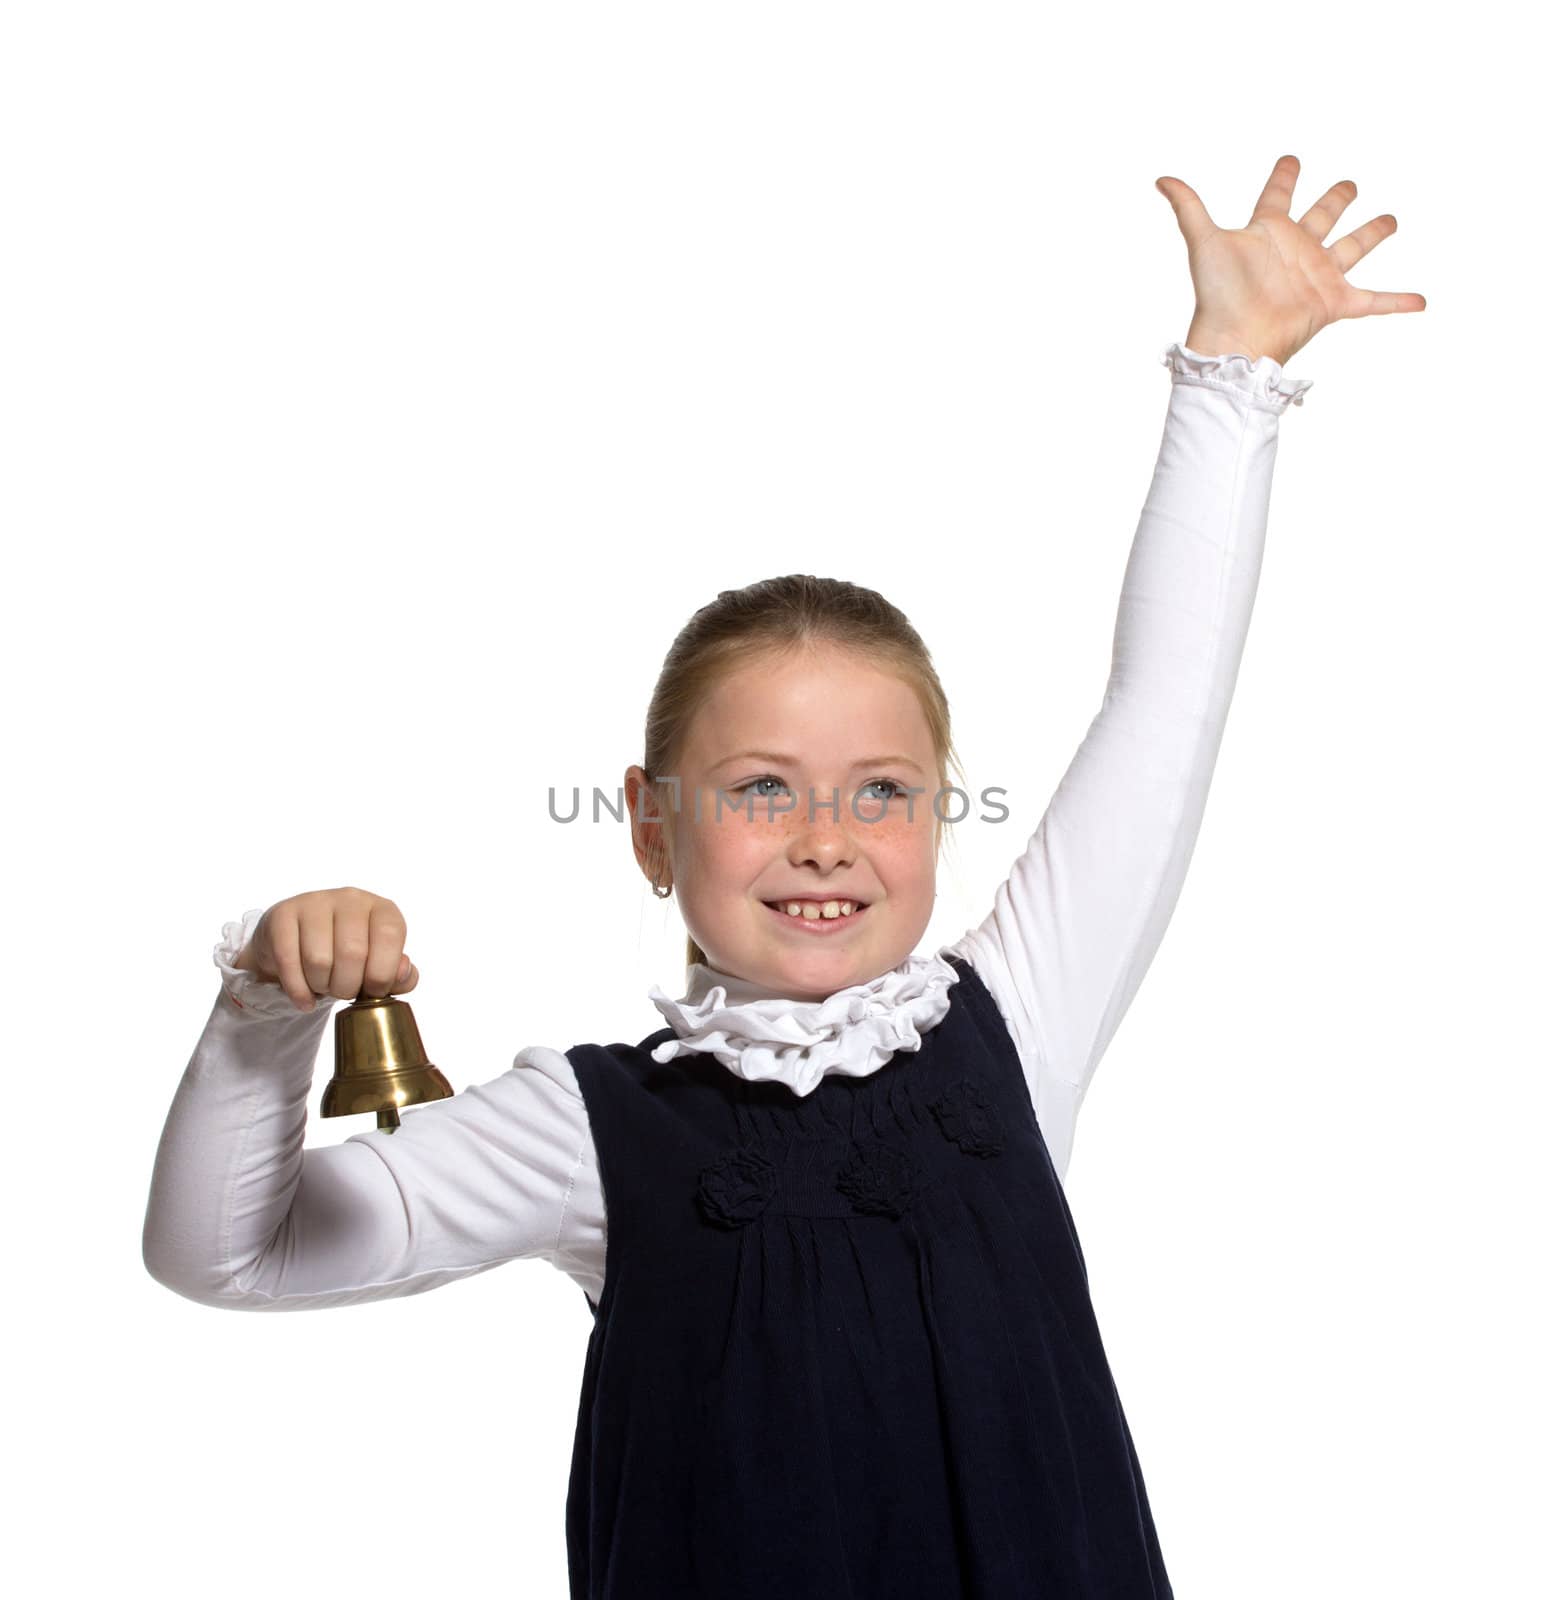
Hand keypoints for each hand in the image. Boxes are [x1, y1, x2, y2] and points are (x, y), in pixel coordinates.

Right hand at [232, 887, 417, 1012]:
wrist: (298, 944)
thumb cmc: (346, 956)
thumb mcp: (378, 965)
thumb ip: (400, 975)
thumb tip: (404, 971)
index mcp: (381, 908)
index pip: (390, 935)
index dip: (383, 973)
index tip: (373, 992)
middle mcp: (350, 898)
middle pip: (352, 952)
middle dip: (348, 987)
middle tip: (343, 992)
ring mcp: (314, 902)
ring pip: (318, 959)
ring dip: (321, 986)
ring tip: (323, 986)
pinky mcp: (283, 914)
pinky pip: (288, 960)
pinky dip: (298, 990)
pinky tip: (305, 999)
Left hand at [1156, 154, 1424, 366]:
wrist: (1234, 339)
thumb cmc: (1218, 294)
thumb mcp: (1205, 242)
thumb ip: (1188, 207)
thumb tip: (1161, 178)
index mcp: (1269, 231)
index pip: (1278, 193)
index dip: (1284, 176)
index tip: (1290, 160)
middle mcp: (1297, 249)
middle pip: (1324, 215)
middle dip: (1337, 199)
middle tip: (1350, 184)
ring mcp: (1318, 275)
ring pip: (1354, 246)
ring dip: (1373, 233)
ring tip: (1391, 220)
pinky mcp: (1333, 303)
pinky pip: (1374, 301)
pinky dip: (1398, 302)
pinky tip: (1422, 302)